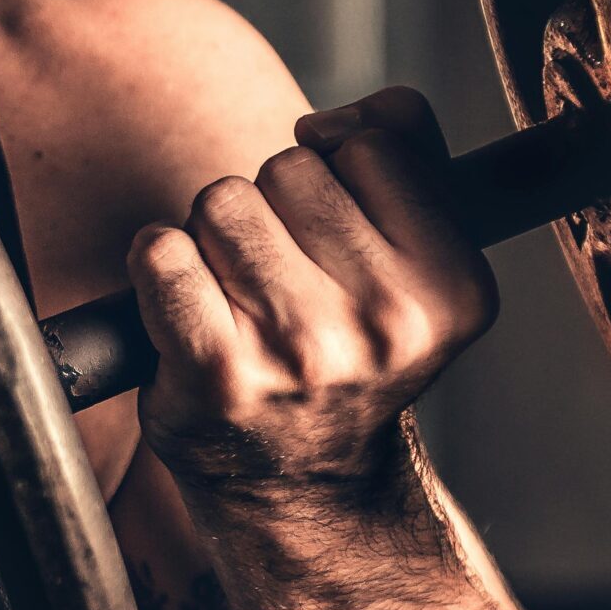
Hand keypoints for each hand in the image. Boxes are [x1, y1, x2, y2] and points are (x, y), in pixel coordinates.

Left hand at [127, 88, 497, 497]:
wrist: (304, 488)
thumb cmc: (348, 348)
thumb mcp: (417, 258)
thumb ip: (408, 149)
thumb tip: (334, 122)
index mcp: (453, 288)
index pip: (372, 144)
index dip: (340, 174)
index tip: (338, 235)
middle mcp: (387, 323)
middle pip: (288, 168)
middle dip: (274, 208)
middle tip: (286, 283)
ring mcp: (300, 350)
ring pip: (220, 201)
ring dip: (215, 239)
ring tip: (240, 302)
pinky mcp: (216, 372)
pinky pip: (160, 252)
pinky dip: (157, 267)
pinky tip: (186, 312)